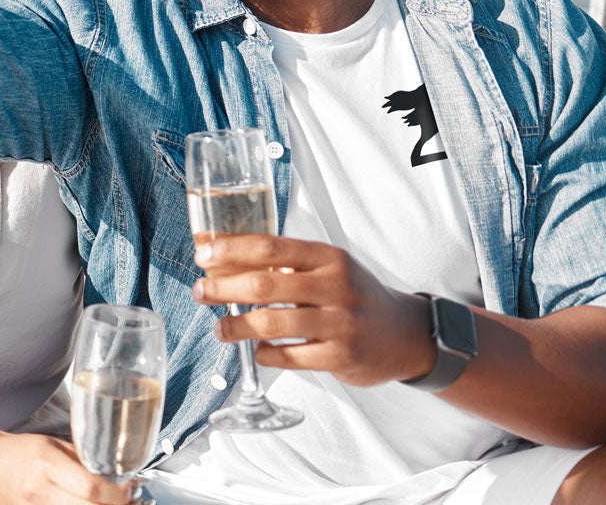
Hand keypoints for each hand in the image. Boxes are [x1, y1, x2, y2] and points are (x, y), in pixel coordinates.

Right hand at [0, 433, 136, 504]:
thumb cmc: (21, 451)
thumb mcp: (54, 445)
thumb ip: (83, 459)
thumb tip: (117, 474)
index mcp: (47, 463)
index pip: (91, 488)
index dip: (117, 494)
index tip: (129, 490)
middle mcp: (40, 490)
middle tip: (126, 501)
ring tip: (107, 504)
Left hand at [192, 234, 433, 386]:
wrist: (405, 334)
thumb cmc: (353, 295)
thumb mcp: (329, 268)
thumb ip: (287, 263)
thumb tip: (224, 260)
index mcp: (328, 257)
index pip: (271, 248)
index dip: (231, 251)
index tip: (202, 255)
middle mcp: (336, 287)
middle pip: (264, 286)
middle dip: (223, 289)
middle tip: (200, 292)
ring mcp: (341, 324)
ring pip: (272, 324)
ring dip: (236, 327)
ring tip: (219, 328)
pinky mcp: (342, 357)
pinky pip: (289, 357)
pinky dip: (265, 354)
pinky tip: (256, 350)